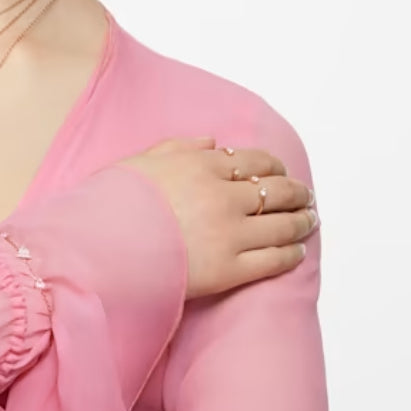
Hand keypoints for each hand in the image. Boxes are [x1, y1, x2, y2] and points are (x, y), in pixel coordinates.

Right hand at [117, 136, 316, 299]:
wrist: (101, 246)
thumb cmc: (114, 202)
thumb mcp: (140, 162)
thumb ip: (178, 147)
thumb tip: (211, 141)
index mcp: (202, 165)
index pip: (254, 160)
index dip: (274, 165)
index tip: (281, 171)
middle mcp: (223, 195)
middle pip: (275, 190)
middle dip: (296, 192)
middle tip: (305, 195)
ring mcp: (230, 233)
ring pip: (282, 224)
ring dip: (301, 220)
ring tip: (309, 220)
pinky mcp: (230, 270)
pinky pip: (274, 259)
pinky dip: (291, 253)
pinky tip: (297, 250)